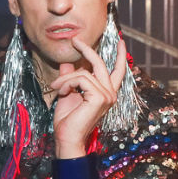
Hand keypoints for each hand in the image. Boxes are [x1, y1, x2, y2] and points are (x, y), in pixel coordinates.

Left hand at [50, 37, 126, 157]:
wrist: (66, 137)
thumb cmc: (67, 120)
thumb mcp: (68, 93)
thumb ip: (70, 77)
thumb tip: (67, 62)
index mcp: (106, 93)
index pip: (118, 72)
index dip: (120, 56)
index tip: (121, 41)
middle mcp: (110, 94)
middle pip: (101, 64)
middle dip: (88, 50)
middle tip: (75, 40)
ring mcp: (107, 96)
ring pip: (84, 72)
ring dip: (66, 78)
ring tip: (56, 87)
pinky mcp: (99, 97)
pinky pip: (81, 78)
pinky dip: (67, 83)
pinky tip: (61, 92)